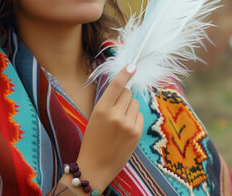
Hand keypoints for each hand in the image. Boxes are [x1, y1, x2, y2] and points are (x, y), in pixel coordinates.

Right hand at [74, 64, 142, 191]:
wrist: (94, 167)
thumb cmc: (92, 141)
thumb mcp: (94, 118)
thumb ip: (108, 103)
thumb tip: (124, 88)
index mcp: (100, 109)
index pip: (116, 85)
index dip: (125, 73)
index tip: (133, 65)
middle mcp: (115, 114)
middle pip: (127, 93)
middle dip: (124, 97)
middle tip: (116, 110)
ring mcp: (127, 124)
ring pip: (135, 103)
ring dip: (129, 108)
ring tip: (120, 122)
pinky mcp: (136, 133)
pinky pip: (140, 116)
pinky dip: (135, 119)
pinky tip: (126, 130)